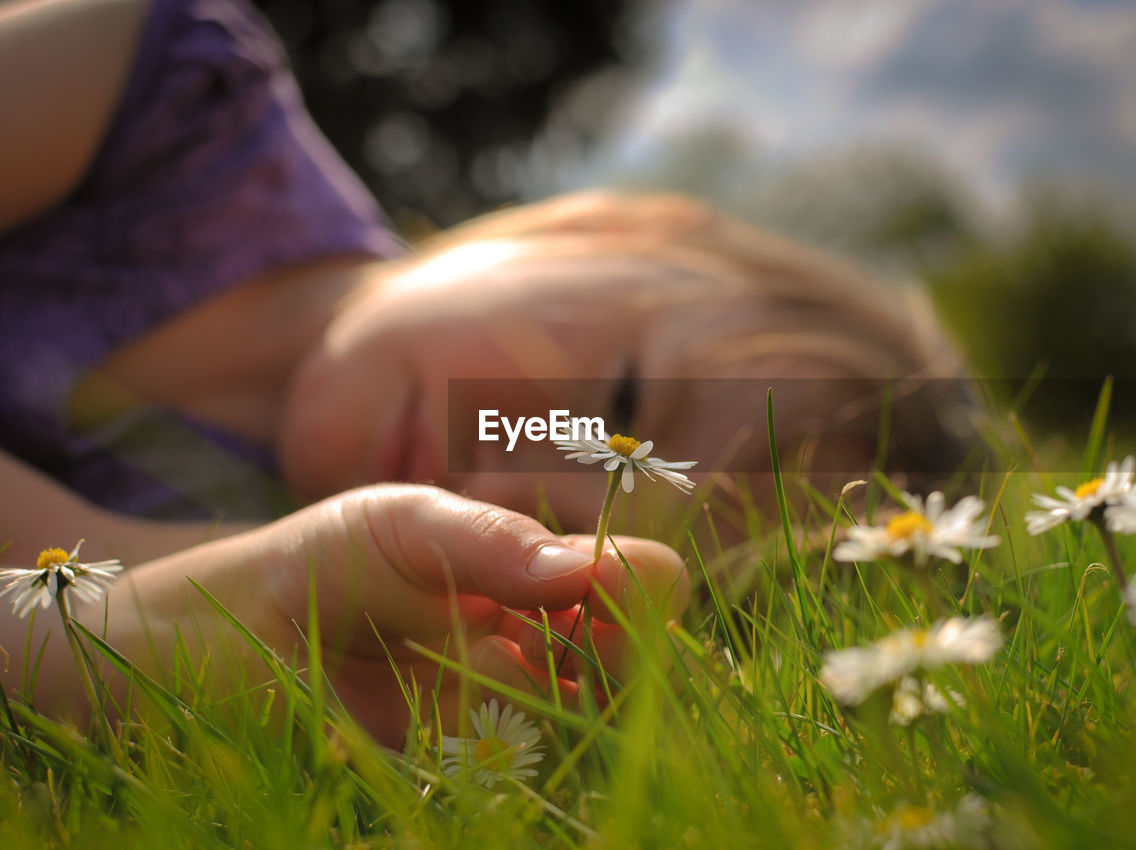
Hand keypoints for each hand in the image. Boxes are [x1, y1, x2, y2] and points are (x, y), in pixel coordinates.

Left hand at [107, 485, 688, 745]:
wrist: (226, 635)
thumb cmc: (322, 558)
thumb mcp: (405, 525)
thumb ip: (492, 541)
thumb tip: (580, 573)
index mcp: (541, 578)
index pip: (643, 583)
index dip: (641, 589)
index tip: (594, 588)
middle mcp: (543, 647)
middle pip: (642, 663)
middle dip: (627, 653)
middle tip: (561, 641)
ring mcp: (509, 711)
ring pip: (595, 723)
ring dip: (565, 702)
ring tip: (480, 668)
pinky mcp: (465, 765)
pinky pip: (525, 770)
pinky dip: (512, 749)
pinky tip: (455, 717)